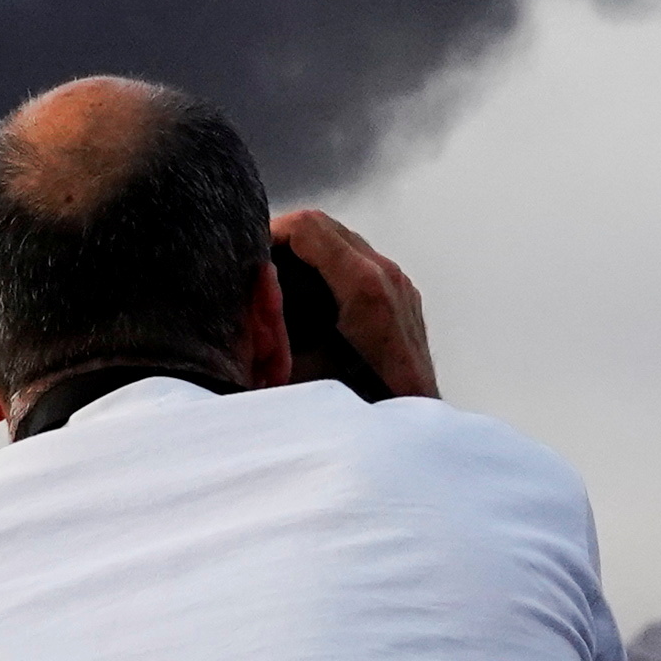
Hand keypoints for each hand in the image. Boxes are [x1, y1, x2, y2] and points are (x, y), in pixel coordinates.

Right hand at [268, 208, 437, 399]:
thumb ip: (271, 326)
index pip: (309, 227)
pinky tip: (314, 295)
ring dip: (311, 250)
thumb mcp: (297, 369)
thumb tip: (251, 291)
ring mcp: (401, 286)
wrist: (409, 435)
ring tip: (282, 276)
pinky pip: (364, 261)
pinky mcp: (405, 297)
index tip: (250, 250)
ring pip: (346, 240)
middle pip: (327, 226)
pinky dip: (334, 265)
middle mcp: (387, 278)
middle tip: (258, 260)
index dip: (272, 231)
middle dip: (287, 238)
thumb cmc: (359, 408)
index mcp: (363, 288)